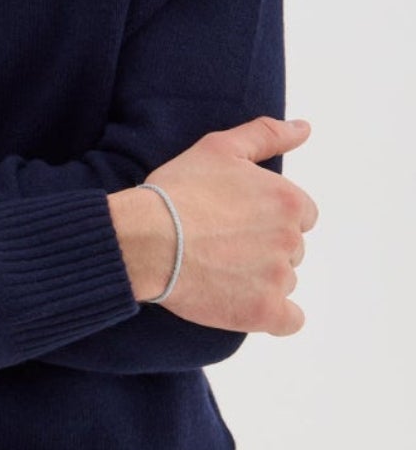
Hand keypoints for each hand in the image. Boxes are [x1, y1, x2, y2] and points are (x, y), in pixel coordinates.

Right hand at [107, 117, 316, 334]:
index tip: (235, 221)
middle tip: (220, 245)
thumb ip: (266, 135)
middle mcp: (291, 239)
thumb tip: (304, 128)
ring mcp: (278, 278)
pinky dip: (273, 314)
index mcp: (288, 200)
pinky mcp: (263, 311)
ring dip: (259, 280)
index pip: (300, 215)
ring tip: (217, 270)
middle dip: (263, 248)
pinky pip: (290, 321)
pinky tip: (246, 304)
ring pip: (284, 281)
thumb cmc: (177, 192)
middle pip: (291, 249)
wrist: (145, 239)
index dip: (267, 217)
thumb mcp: (219, 148)